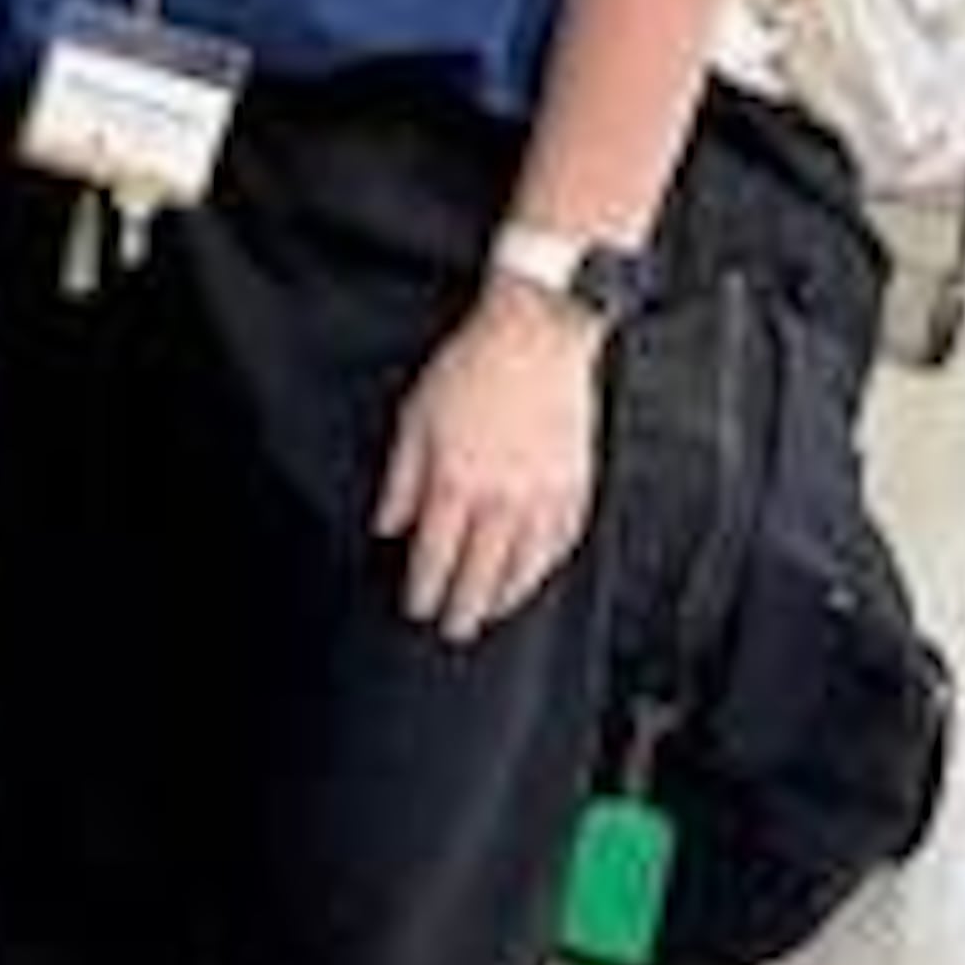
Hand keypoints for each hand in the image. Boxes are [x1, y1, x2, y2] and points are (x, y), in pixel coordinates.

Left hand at [374, 287, 603, 643]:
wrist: (536, 333)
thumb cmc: (468, 369)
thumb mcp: (415, 419)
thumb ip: (402, 480)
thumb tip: (387, 527)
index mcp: (456, 483)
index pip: (436, 556)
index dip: (425, 589)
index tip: (417, 609)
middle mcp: (502, 498)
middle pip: (481, 572)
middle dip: (464, 607)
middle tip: (453, 630)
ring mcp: (545, 493)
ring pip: (527, 565)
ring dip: (508, 596)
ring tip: (492, 613)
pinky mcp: (577, 481)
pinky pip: (564, 538)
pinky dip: (548, 564)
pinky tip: (536, 573)